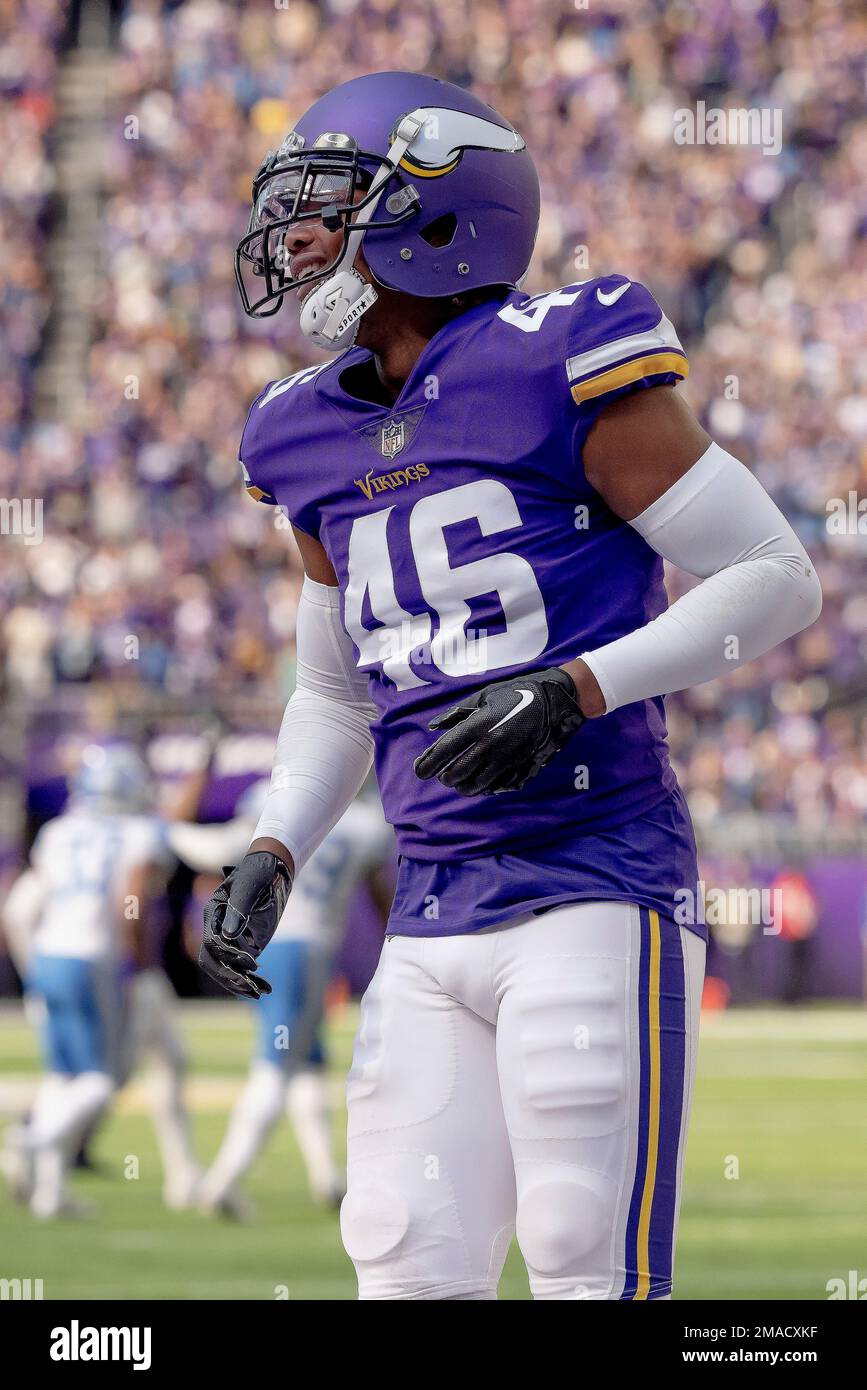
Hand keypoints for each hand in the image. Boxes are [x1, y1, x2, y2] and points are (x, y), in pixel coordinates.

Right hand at [199, 851, 292, 998]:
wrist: (273, 868)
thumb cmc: (259, 872)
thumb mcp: (250, 886)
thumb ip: (239, 909)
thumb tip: (228, 935)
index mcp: (213, 914)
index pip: (211, 944)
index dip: (228, 957)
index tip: (252, 963)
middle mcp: (218, 929)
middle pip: (213, 962)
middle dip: (230, 977)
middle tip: (251, 988)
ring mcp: (231, 939)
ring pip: (227, 969)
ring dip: (241, 984)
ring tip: (261, 992)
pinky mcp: (245, 944)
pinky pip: (242, 968)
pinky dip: (252, 980)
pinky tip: (266, 988)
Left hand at [413, 667, 585, 796]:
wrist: (556, 702)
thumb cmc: (516, 693)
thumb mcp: (484, 696)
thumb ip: (456, 713)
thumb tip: (433, 727)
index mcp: (479, 725)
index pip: (445, 751)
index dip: (428, 763)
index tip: (419, 770)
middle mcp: (491, 746)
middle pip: (457, 773)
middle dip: (444, 776)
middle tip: (442, 774)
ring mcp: (508, 760)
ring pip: (476, 785)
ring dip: (462, 785)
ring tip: (459, 780)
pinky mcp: (522, 770)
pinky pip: (497, 787)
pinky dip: (485, 787)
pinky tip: (482, 780)